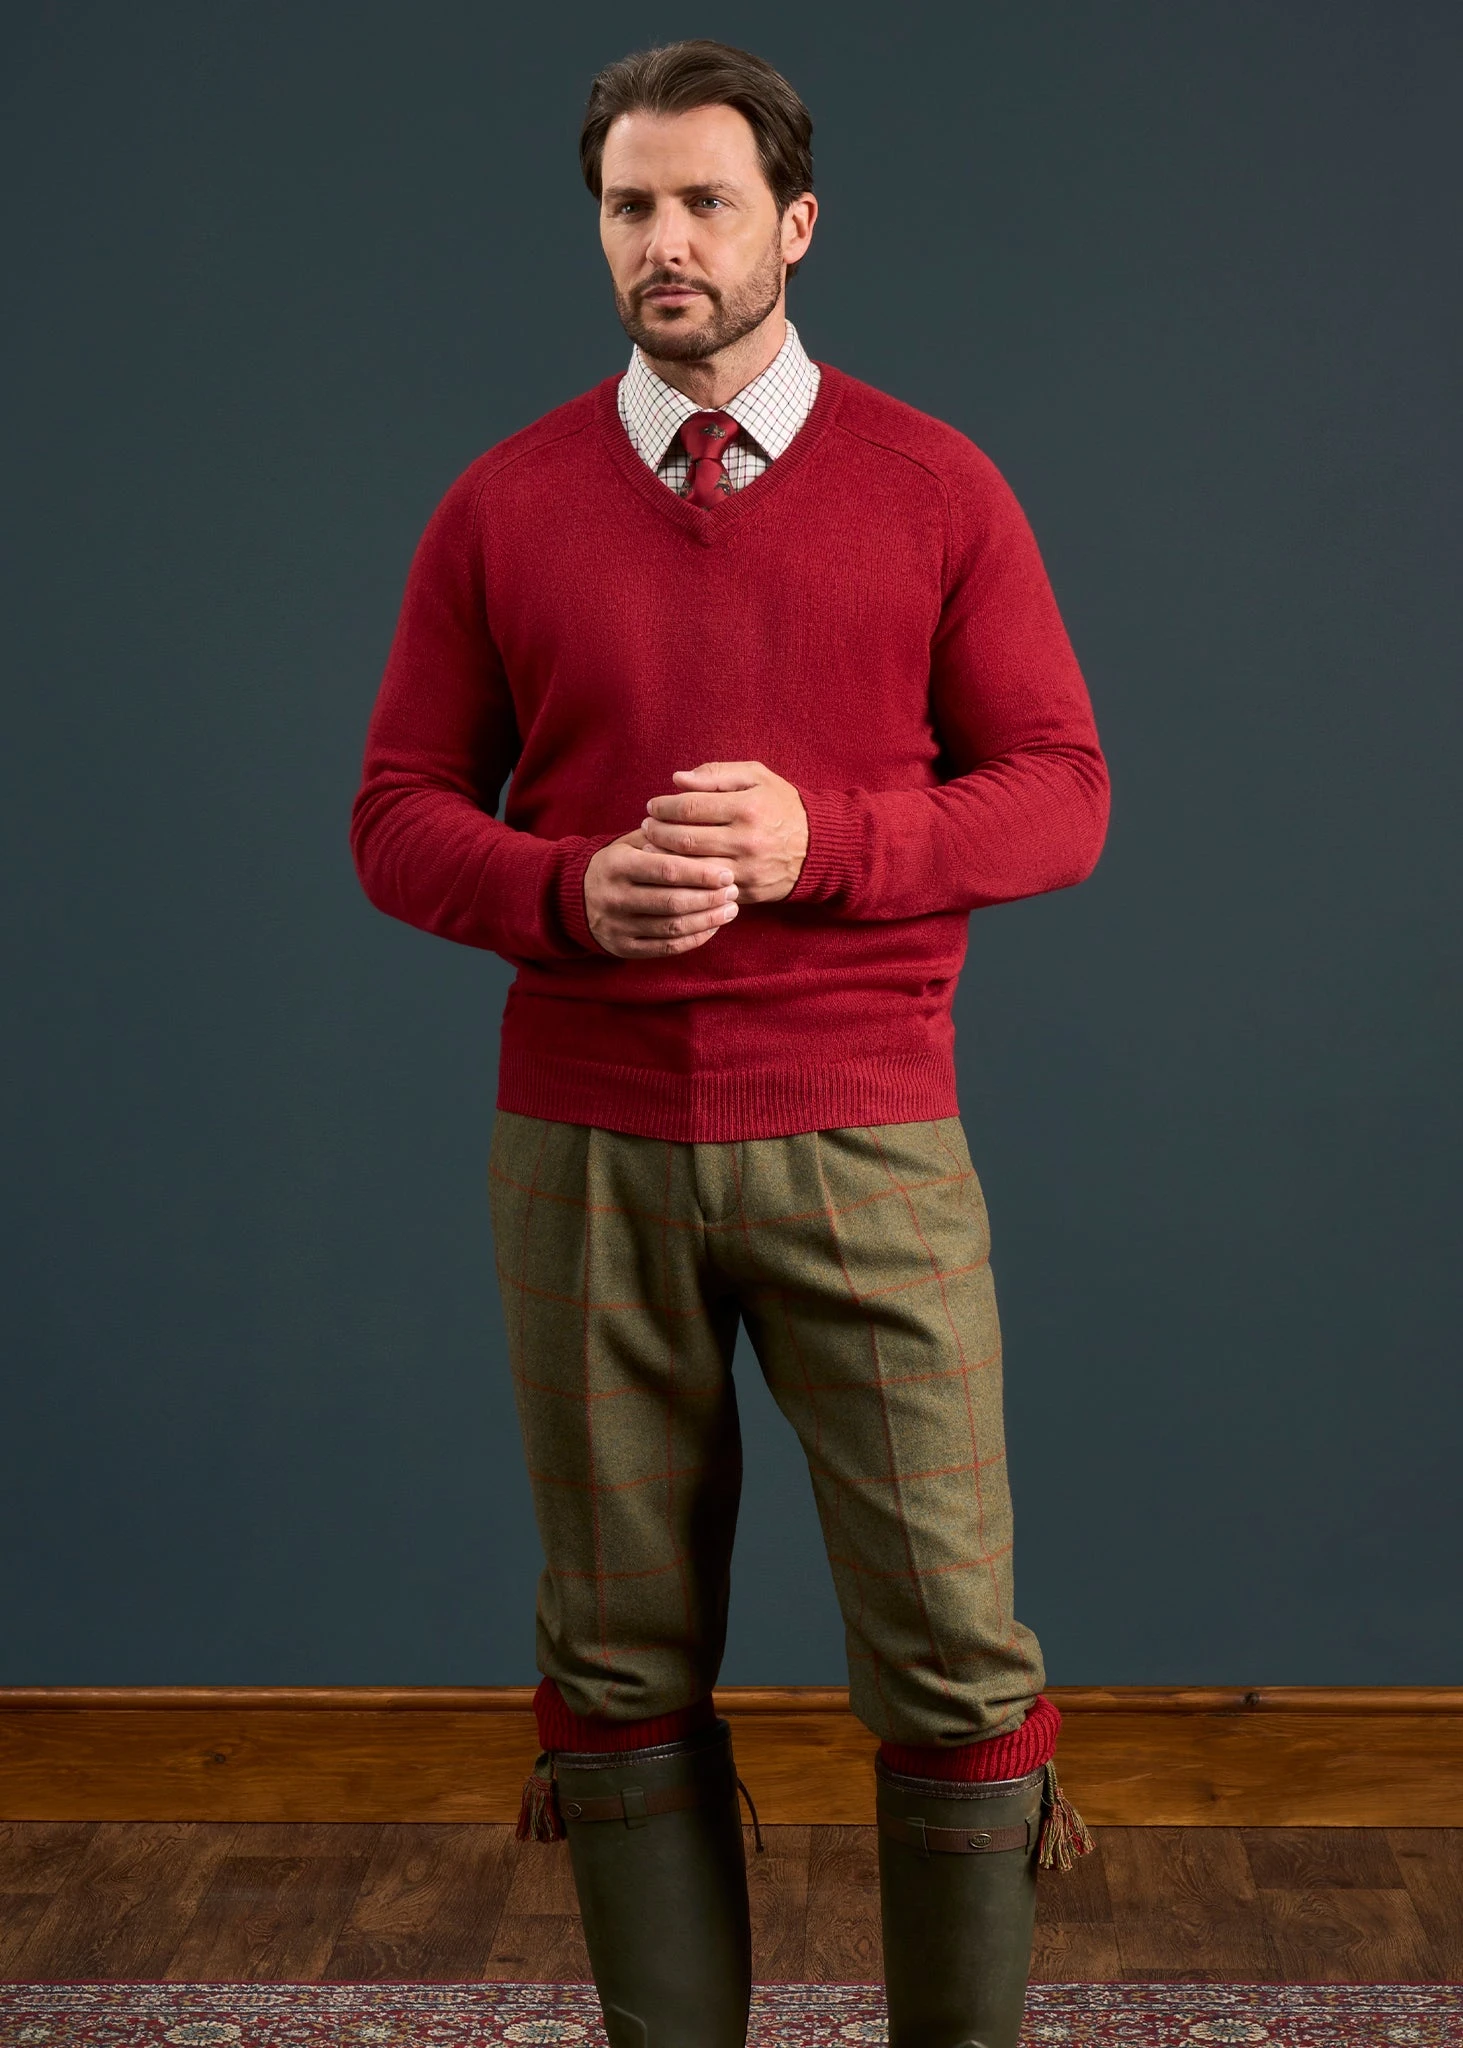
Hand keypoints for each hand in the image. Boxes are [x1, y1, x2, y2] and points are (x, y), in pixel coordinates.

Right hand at [583, 829, 739, 957]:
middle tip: (734, 891)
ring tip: (731, 909)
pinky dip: (693, 939)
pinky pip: (665, 948)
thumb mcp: (630, 843)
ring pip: (671, 927)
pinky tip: (712, 927)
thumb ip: (662, 839)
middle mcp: (615, 897)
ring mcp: (618, 926)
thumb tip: (703, 834)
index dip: (700, 873)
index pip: (666, 870)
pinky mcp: (623, 947)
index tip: (727, 872)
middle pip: (671, 902)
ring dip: (707, 920)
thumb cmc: (618, 864)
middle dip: (708, 898)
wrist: (575, 896)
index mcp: (617, 865)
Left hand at [642, 761, 808, 904]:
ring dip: (664, 858)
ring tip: (650, 847)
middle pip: (685, 839)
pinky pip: (706, 889)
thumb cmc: (782, 806)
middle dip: (657, 832)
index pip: (690, 807)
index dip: (664, 806)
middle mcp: (747, 840)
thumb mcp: (757, 778)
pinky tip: (672, 870)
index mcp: (747, 807)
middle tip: (646, 826)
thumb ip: (716, 774)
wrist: (819, 847)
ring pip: (691, 867)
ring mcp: (747, 870)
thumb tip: (677, 779)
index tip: (652, 806)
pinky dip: (684, 881)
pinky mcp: (747, 892)